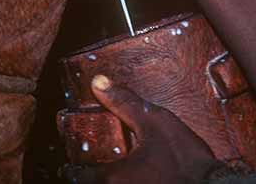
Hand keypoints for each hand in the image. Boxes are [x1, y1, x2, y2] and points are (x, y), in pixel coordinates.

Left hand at [63, 75, 222, 183]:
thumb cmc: (185, 158)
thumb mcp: (156, 122)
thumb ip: (125, 103)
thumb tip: (99, 82)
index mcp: (111, 177)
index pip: (76, 176)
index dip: (72, 169)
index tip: (71, 166)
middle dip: (90, 178)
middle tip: (92, 168)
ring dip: (108, 182)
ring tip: (117, 174)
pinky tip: (138, 180)